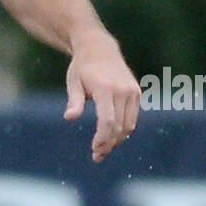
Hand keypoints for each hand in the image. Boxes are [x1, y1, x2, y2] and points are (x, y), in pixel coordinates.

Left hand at [64, 32, 141, 161]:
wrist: (99, 49)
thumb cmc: (82, 68)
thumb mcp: (73, 83)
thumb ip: (74, 101)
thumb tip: (70, 117)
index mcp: (106, 89)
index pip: (108, 121)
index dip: (102, 139)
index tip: (95, 150)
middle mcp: (122, 91)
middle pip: (119, 126)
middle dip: (109, 144)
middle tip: (97, 156)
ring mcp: (132, 92)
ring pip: (129, 124)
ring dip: (117, 140)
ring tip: (103, 150)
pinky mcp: (136, 93)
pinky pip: (133, 117)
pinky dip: (124, 130)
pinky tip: (112, 138)